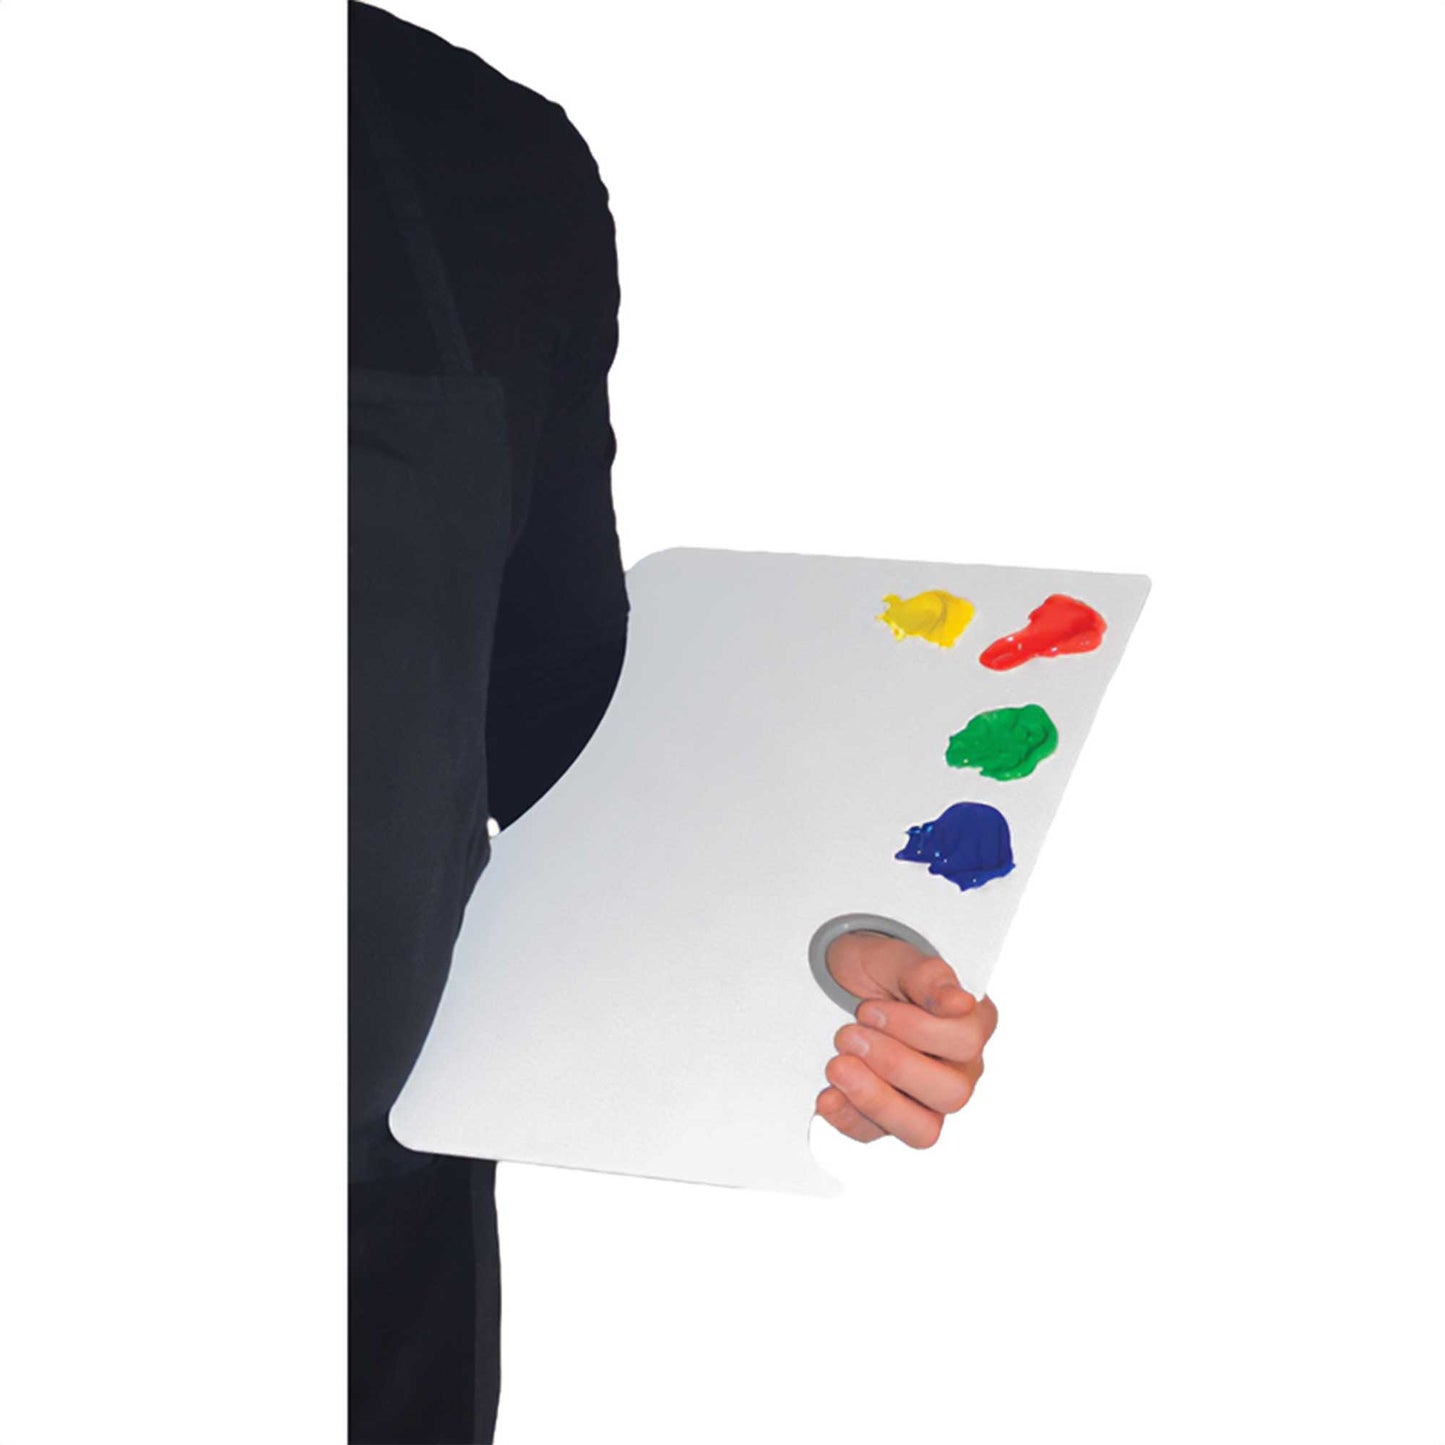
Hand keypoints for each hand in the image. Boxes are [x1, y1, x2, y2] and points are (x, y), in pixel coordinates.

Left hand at [815, 931, 998, 1147]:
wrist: (838, 980)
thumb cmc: (881, 970)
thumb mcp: (899, 959)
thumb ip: (930, 977)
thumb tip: (962, 1002)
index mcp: (972, 1026)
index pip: (964, 1043)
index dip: (914, 1029)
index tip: (868, 1008)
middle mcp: (959, 1071)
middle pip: (951, 1094)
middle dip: (893, 1065)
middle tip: (848, 1034)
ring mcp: (926, 1101)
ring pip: (923, 1130)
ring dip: (875, 1100)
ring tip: (836, 1067)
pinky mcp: (888, 1119)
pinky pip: (876, 1136)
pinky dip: (848, 1119)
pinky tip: (827, 1097)